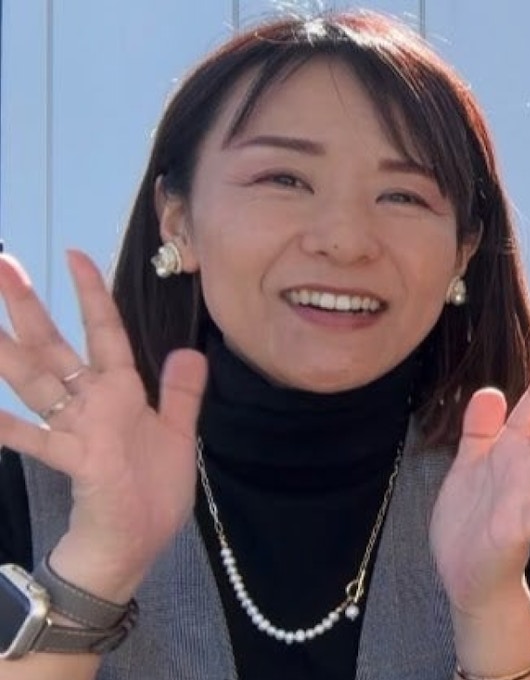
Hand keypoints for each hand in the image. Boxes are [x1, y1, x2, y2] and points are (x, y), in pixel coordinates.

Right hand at [0, 251, 205, 600]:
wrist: (137, 542)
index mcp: (119, 393)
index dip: (92, 295)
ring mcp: (77, 429)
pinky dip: (6, 426)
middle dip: (25, 307)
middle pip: (52, 346)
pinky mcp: (76, 459)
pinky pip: (36, 438)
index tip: (76, 255)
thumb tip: (189, 349)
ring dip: (7, 350)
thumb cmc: (152, 492)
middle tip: (0, 264)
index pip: (103, 332)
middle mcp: (90, 404)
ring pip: (35, 380)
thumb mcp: (178, 433)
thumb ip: (181, 392)